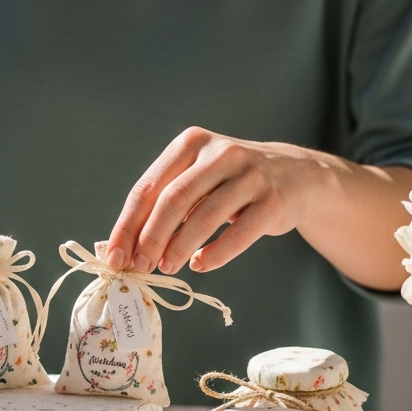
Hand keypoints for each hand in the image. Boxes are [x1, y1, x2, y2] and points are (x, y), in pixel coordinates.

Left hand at [106, 127, 325, 274]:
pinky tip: (200, 264)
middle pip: (174, 200)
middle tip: (139, 266)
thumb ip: (164, 204)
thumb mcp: (198, 179)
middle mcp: (220, 153)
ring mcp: (250, 175)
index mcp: (191, 144)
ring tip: (167, 267)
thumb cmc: (231, 183)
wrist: (296, 176)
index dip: (128, 224)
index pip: (149, 187)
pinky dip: (215, 254)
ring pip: (205, 216)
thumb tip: (121, 246)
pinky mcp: (273, 201)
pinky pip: (239, 233)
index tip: (115, 255)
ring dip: (179, 247)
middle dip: (151, 238)